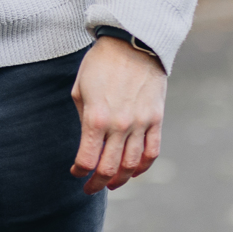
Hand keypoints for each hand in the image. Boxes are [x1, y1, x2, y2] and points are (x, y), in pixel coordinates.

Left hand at [70, 35, 166, 193]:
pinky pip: (152, 152)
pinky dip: (143, 166)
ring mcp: (140, 124)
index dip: (79, 171)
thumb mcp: (81, 89)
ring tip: (111, 183)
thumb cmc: (100, 63)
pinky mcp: (156, 119)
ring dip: (120, 179)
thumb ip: (84, 119)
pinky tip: (133, 171)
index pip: (87, 159)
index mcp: (96, 118)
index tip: (76, 172)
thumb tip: (88, 142)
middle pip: (109, 168)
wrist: (132, 43)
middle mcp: (119, 125)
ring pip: (132, 165)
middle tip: (91, 188)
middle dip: (98, 183)